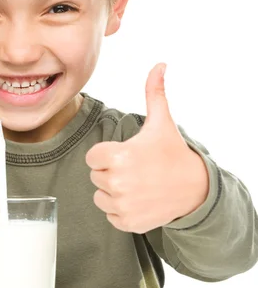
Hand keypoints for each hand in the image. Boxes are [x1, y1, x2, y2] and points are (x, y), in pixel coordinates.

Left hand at [85, 63, 208, 233]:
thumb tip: (160, 65)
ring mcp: (123, 205)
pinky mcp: (128, 223)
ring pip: (100, 197)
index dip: (107, 154)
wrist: (195, 189)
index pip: (92, 157)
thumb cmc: (173, 153)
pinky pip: (110, 216)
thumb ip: (154, 93)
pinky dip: (121, 211)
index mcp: (119, 156)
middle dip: (111, 172)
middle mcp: (117, 182)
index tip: (125, 154)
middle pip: (96, 176)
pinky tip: (139, 200)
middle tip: (135, 170)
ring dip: (113, 192)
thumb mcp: (161, 122)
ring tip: (136, 185)